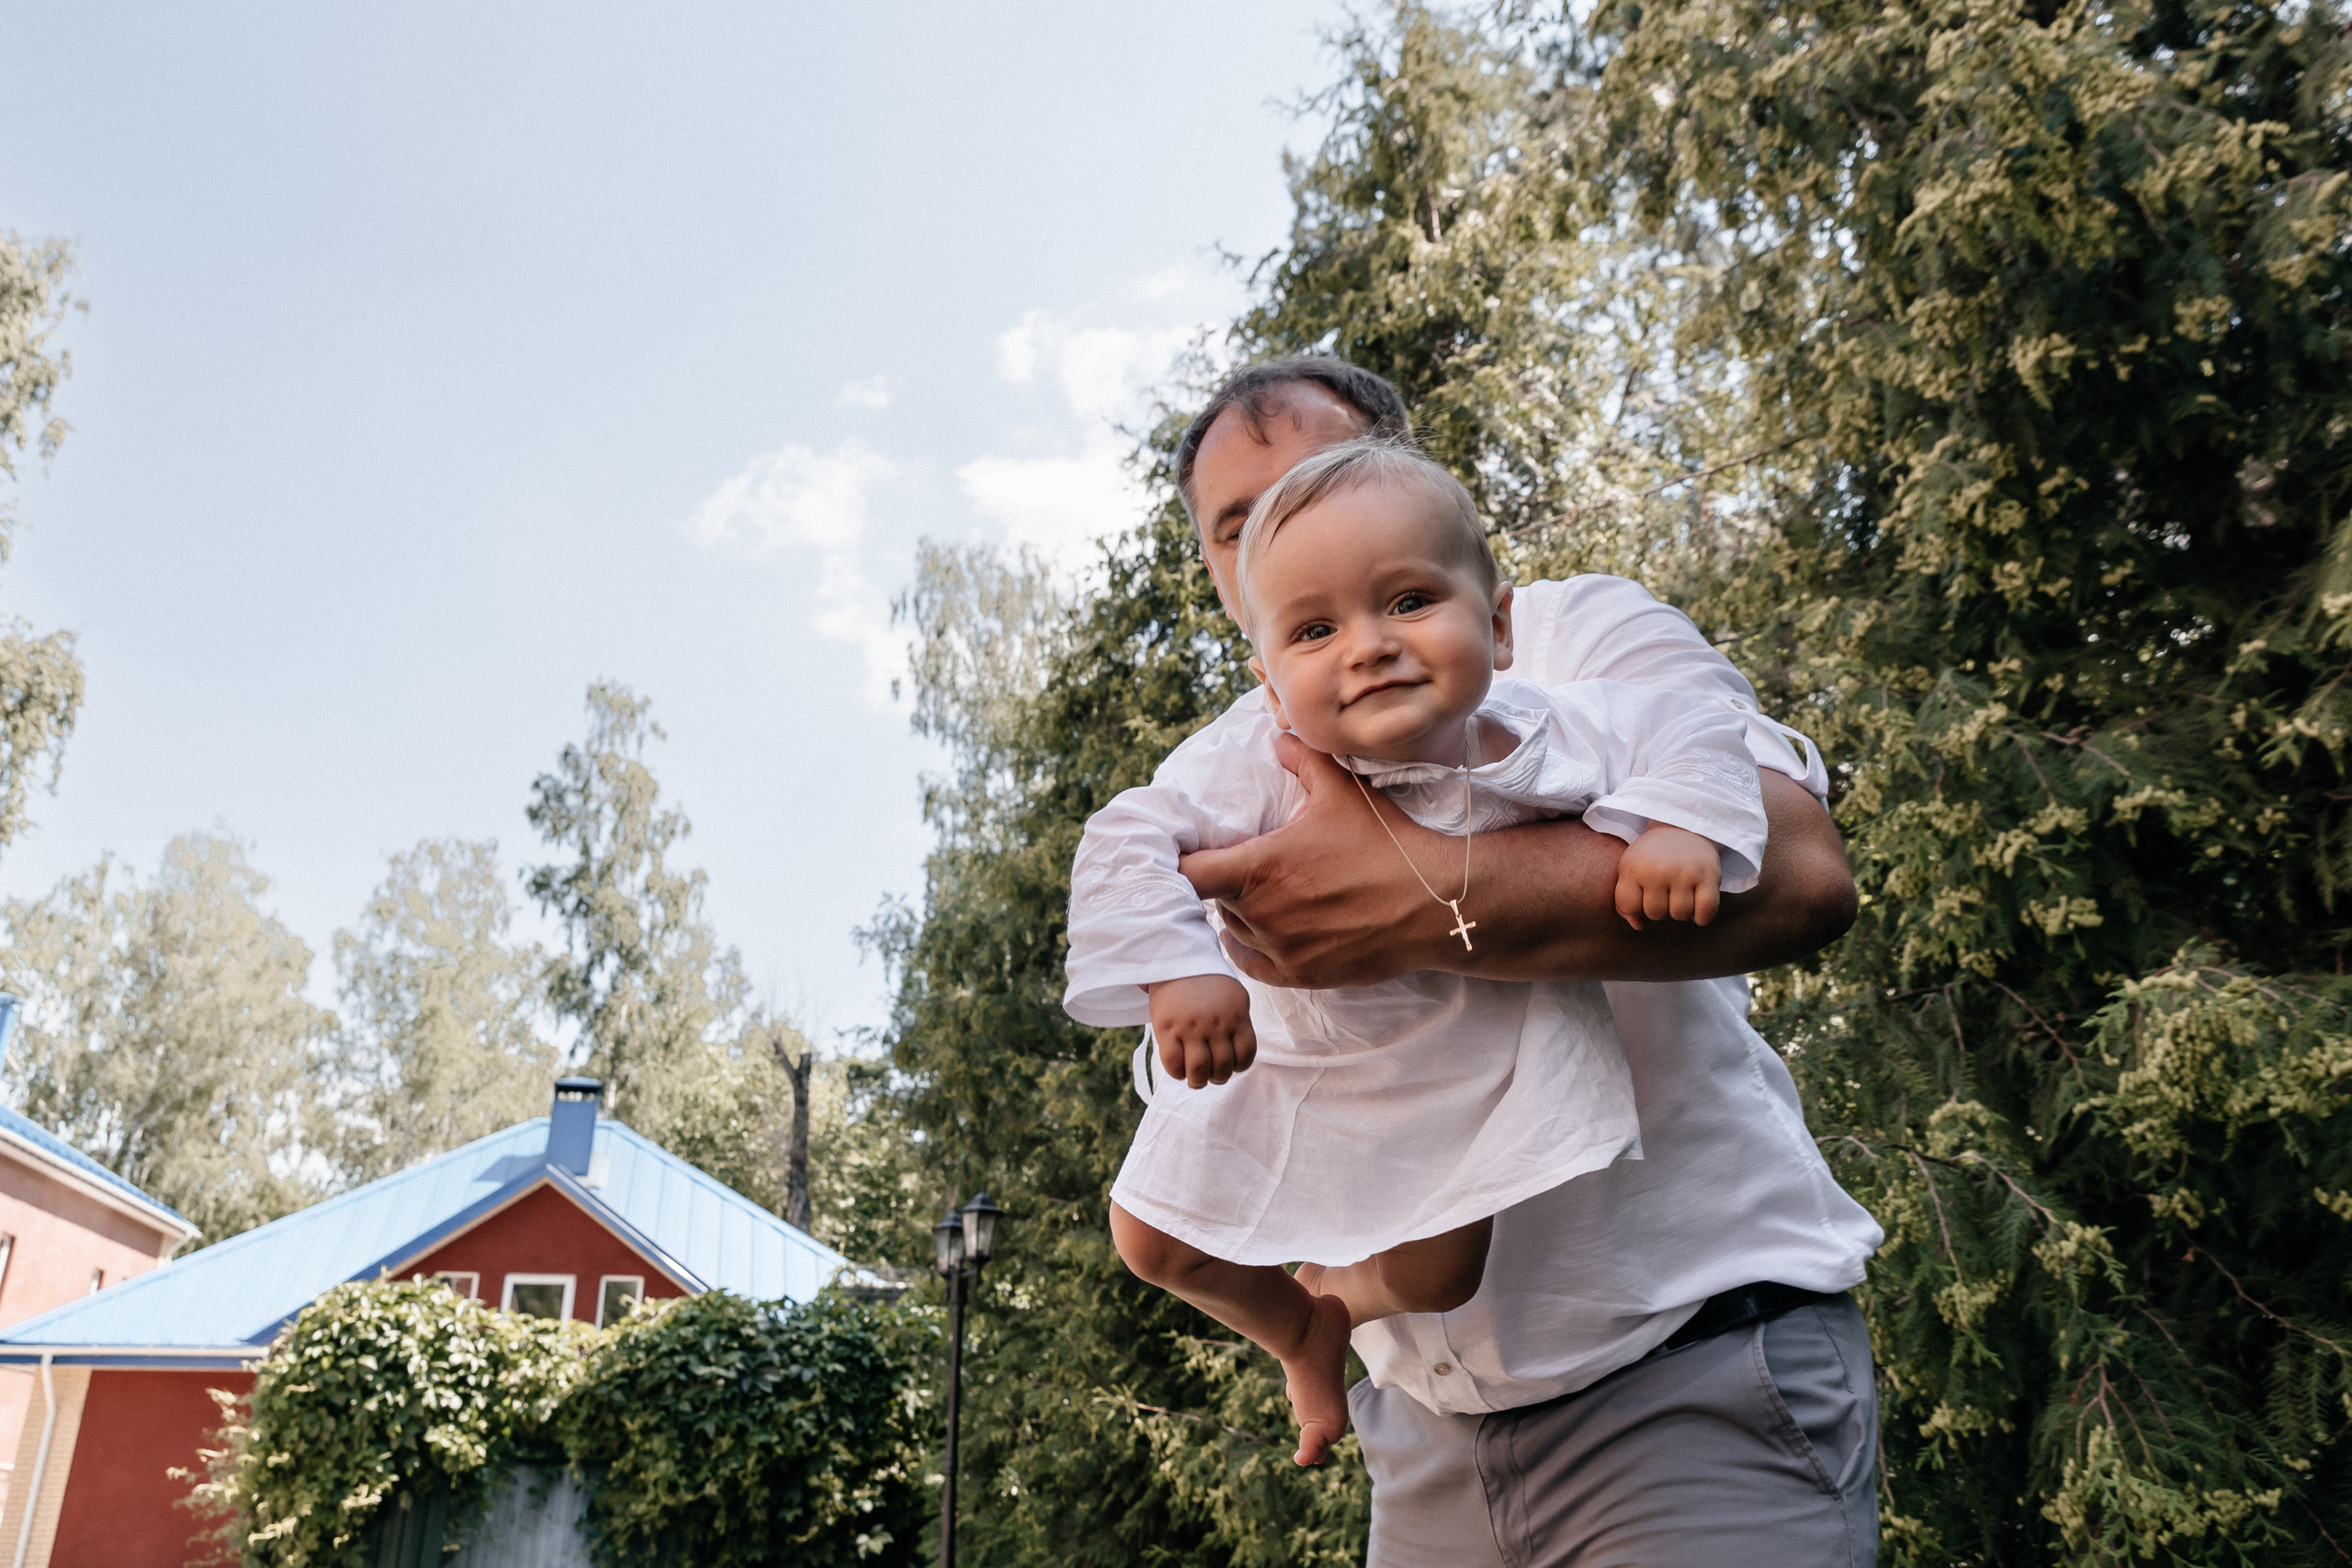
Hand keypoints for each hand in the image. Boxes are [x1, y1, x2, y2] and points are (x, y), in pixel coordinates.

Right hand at [1147, 974, 1257, 1088]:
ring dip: (1198, 1081)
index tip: (1229, 1065)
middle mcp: (1216, 1024)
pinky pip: (1173, 1064)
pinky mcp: (1167, 1029)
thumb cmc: (1206, 982)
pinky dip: (1177, 1074)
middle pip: (1223, 1068)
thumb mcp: (1233, 997)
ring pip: (1199, 1071)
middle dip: (1217, 1078)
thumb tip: (1237, 1056)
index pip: (1246, 1055)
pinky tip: (1179, 1069)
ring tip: (1195, 1078)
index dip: (1238, 1067)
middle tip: (1210, 1075)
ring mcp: (1191, 1027)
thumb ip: (1238, 1023)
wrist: (1176, 959)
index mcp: (1236, 1016)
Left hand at [1179, 733, 1448, 988]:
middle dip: (1222, 885)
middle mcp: (1261, 914)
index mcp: (1259, 867)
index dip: (1180, 864)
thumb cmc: (1386, 845)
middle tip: (1239, 869)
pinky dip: (1250, 948)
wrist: (1433, 905)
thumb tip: (1278, 736)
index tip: (1186, 855)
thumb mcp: (1342, 791)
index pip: (1188, 874)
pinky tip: (1260, 932)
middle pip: (1213, 901)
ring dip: (1238, 914)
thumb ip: (1302, 760)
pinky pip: (1253, 965)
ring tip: (1260, 895)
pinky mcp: (1300, 976)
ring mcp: (1280, 949)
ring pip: (1233, 932)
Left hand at [1614, 824, 1723, 929]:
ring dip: (1681, 910)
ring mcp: (1684, 872)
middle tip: (1665, 891)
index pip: (1629, 907)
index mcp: (1632, 867)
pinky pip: (1705, 912)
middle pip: (1655, 914)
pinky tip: (1697, 902)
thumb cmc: (1652, 856)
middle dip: (1660, 908)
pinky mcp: (1709, 876)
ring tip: (1680, 893)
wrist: (1683, 828)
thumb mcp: (1630, 870)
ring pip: (1680, 915)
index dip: (1636, 906)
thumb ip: (1626, 901)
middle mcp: (1657, 870)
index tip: (1643, 893)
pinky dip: (1702, 916)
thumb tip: (1638, 926)